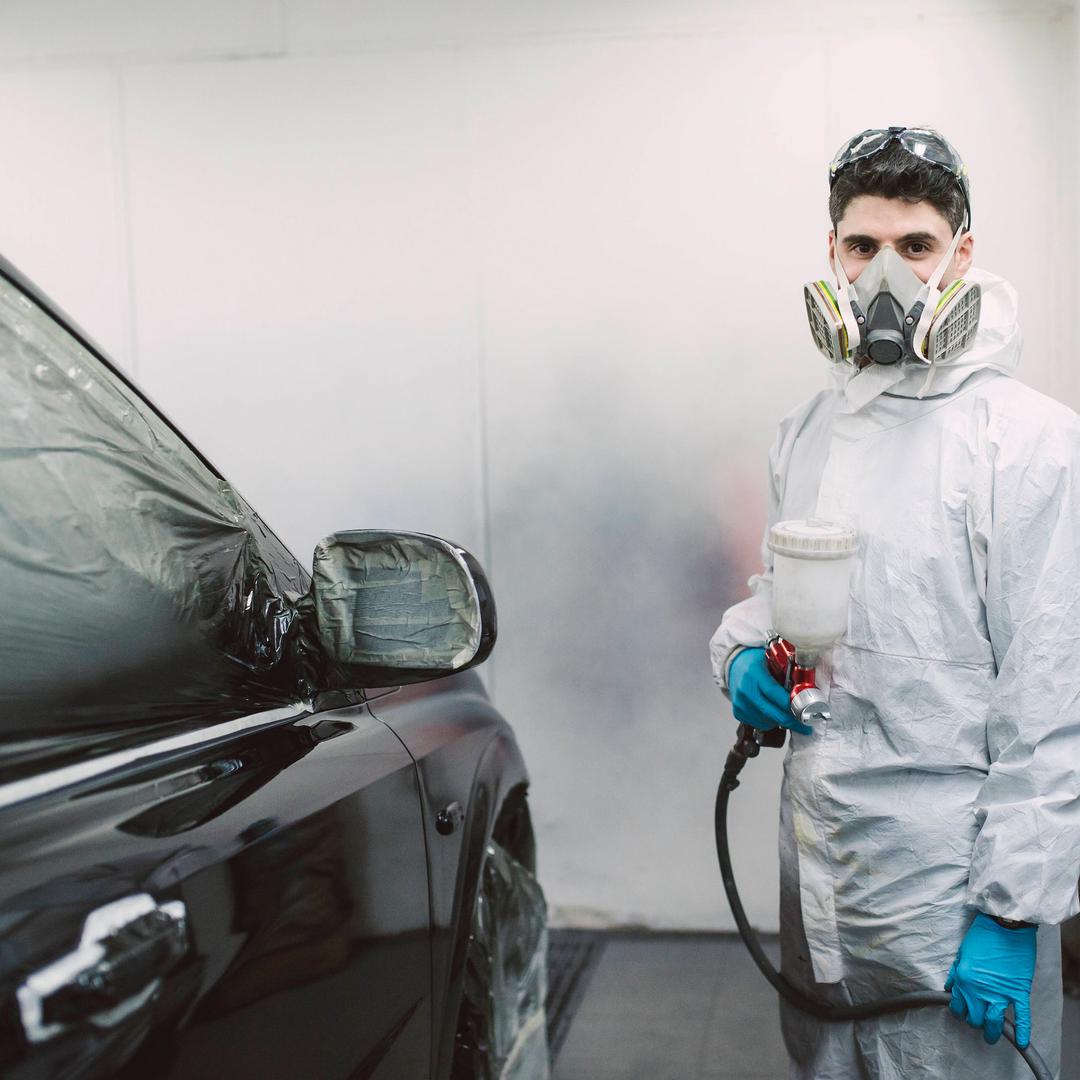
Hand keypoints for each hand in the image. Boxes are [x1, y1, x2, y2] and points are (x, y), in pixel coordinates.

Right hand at [728, 646, 812, 735]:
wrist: (734, 664)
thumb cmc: (755, 662)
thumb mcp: (771, 660)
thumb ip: (786, 674)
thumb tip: (804, 691)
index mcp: (754, 674)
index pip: (774, 693)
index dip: (791, 706)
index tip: (805, 713)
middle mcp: (745, 690)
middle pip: (771, 712)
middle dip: (791, 721)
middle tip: (804, 726)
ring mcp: (740, 702)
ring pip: (766, 721)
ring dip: (780, 721)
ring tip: (787, 715)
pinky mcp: (738, 711)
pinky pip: (758, 724)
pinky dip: (769, 722)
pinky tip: (773, 714)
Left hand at [945, 913, 1036, 1046]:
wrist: (1005, 926)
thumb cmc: (982, 936)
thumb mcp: (961, 953)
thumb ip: (955, 973)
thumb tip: (949, 988)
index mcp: (963, 979)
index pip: (957, 1006)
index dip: (959, 1011)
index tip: (963, 1012)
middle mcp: (980, 990)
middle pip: (975, 1018)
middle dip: (975, 1022)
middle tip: (978, 1021)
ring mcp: (1000, 993)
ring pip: (994, 1022)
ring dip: (992, 1032)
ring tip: (990, 1037)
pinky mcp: (1018, 992)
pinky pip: (1022, 1017)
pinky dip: (1022, 1031)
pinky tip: (1021, 1042)